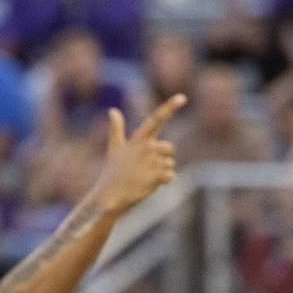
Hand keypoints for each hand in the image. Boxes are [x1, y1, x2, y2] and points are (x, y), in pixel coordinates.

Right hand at [92, 94, 185, 216]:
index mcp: (139, 139)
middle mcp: (147, 147)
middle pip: (169, 148)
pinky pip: (171, 175)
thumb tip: (112, 110)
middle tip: (144, 168)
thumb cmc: (113, 172)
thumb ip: (116, 129)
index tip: (183, 97)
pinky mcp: (156, 176)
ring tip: (143, 177)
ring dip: (161, 171)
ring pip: (169, 164)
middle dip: (162, 157)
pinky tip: (150, 184)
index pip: (156, 119)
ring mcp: (152, 162)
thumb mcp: (114, 148)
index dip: (170, 107)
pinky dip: (164, 181)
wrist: (110, 196)